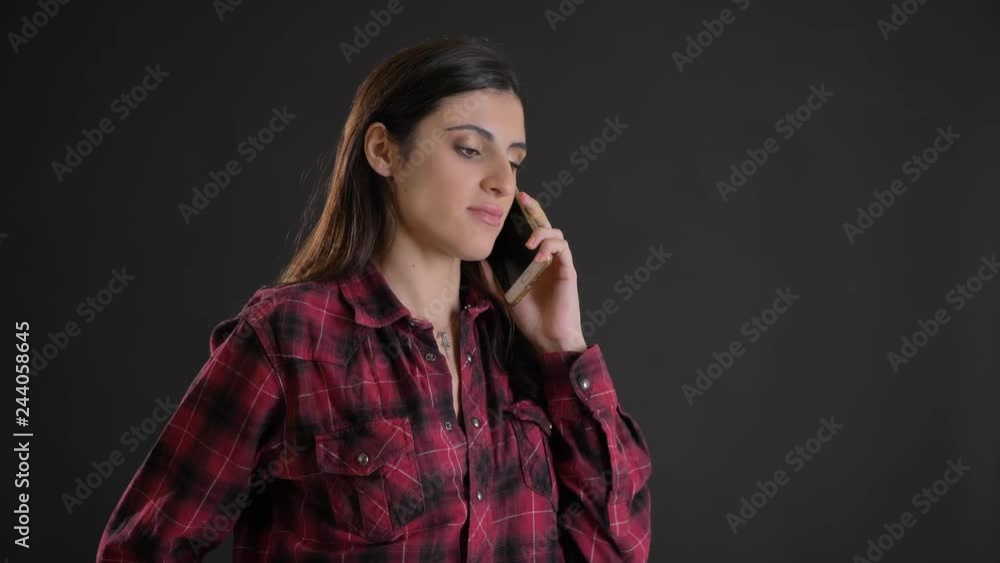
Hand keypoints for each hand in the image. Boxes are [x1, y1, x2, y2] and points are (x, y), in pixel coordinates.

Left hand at [479, 191, 586, 354]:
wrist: (548, 336)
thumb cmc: (530, 317)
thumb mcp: (504, 294)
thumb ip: (493, 277)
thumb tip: (479, 259)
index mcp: (532, 261)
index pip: (529, 231)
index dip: (524, 215)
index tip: (514, 201)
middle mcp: (547, 258)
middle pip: (544, 225)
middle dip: (534, 209)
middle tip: (523, 199)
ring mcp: (558, 263)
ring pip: (556, 234)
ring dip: (542, 232)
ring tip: (529, 243)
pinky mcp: (568, 270)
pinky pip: (563, 249)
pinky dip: (551, 247)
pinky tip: (539, 257)